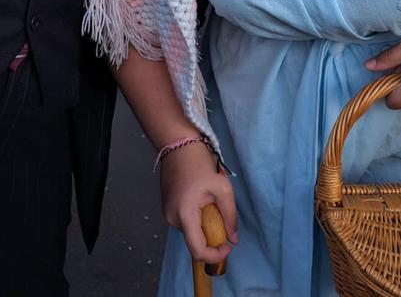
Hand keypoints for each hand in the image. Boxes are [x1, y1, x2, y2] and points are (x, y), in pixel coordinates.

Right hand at [159, 141, 237, 264]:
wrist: (178, 144)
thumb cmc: (200, 163)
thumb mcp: (222, 188)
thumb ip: (230, 216)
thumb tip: (233, 239)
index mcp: (184, 215)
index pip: (197, 250)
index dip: (215, 255)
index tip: (228, 245)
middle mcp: (171, 218)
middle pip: (194, 241)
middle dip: (211, 234)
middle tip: (220, 211)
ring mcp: (166, 213)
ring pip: (190, 231)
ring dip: (204, 224)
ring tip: (209, 200)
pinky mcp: (166, 207)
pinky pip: (185, 221)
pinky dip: (196, 217)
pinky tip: (200, 198)